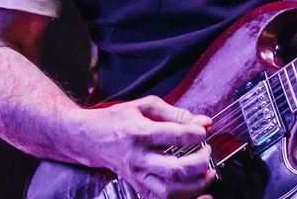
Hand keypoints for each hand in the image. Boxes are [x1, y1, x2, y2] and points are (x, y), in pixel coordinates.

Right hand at [82, 96, 214, 198]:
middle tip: (206, 151)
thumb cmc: (117, 120)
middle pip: (174, 169)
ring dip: (195, 184)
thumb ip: (175, 113)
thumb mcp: (144, 106)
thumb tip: (202, 122)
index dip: (195, 134)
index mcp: (139, 132)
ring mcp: (137, 175)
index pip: (174, 136)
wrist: (90, 138)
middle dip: (199, 162)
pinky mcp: (138, 187)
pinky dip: (184, 197)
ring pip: (170, 190)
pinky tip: (196, 189)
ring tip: (206, 172)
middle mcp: (138, 157)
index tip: (203, 131)